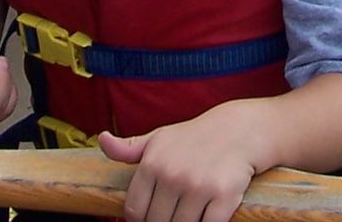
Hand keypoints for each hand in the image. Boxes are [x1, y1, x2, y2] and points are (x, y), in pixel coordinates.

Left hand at [99, 106, 261, 221]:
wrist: (239, 130)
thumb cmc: (194, 138)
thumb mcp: (158, 138)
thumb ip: (127, 148)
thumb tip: (102, 139)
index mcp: (153, 163)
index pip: (135, 211)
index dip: (142, 219)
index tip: (153, 216)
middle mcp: (173, 175)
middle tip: (173, 213)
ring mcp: (199, 186)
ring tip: (189, 213)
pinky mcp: (224, 196)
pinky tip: (206, 216)